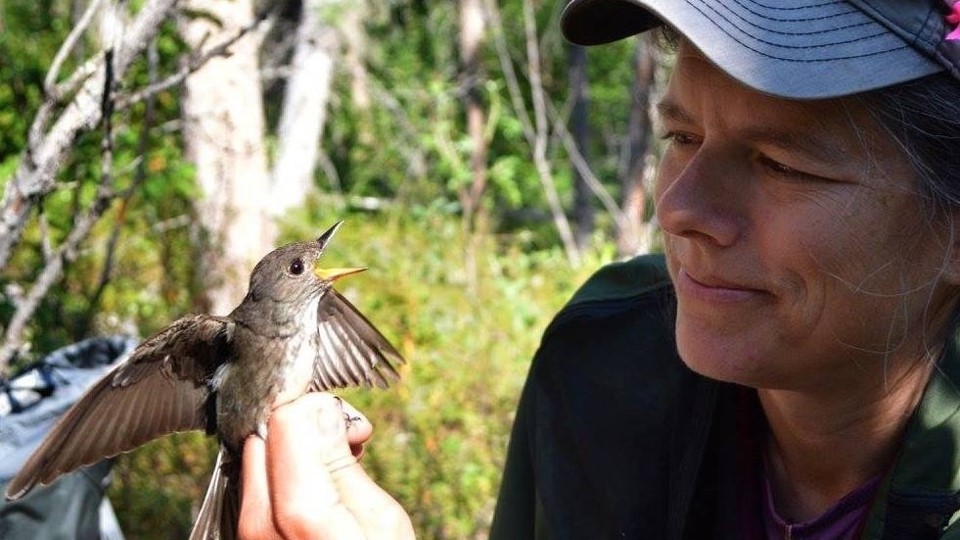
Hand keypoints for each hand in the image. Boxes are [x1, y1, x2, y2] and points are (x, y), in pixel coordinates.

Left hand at [237, 393, 414, 538]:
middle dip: (306, 426)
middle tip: (349, 443)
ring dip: (295, 449)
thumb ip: (341, 463)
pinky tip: (316, 489)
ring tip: (338, 468)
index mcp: (298, 516)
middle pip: (266, 436)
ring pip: (257, 458)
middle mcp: (258, 527)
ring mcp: (245, 537)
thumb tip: (321, 410)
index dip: (322, 411)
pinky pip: (255, 487)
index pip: (284, 422)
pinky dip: (283, 476)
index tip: (351, 424)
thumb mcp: (380, 521)